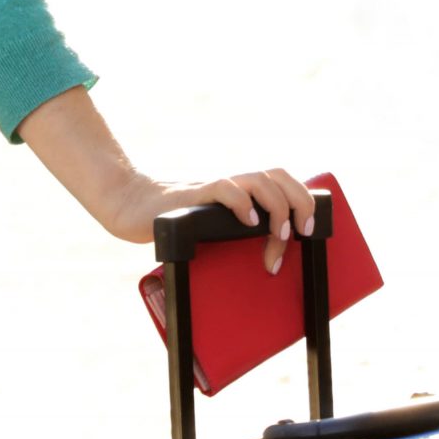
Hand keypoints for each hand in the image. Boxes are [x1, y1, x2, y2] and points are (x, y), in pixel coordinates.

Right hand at [93, 167, 319, 275]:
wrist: (130, 206)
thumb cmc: (171, 221)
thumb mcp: (211, 225)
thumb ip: (234, 231)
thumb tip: (265, 263)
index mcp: (240, 191)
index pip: (283, 181)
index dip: (304, 201)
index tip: (308, 232)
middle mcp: (231, 184)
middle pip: (279, 175)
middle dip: (300, 203)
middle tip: (301, 233)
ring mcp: (213, 187)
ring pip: (260, 180)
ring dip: (278, 208)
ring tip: (277, 236)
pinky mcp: (193, 194)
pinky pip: (224, 188)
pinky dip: (242, 203)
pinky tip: (246, 222)